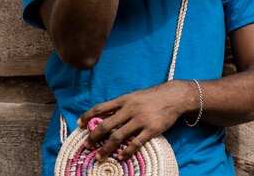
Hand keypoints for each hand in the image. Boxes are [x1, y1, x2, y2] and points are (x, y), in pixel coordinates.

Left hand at [77, 80, 197, 161]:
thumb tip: (106, 114)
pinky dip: (127, 151)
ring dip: (106, 148)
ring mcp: (140, 120)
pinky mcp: (151, 129)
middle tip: (87, 145)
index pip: (101, 108)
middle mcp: (129, 109)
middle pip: (106, 125)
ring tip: (99, 156)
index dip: (88, 116)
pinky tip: (121, 157)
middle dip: (94, 136)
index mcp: (124, 99)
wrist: (173, 96)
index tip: (79, 124)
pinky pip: (136, 143)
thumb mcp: (134, 96)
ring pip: (118, 136)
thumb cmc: (152, 96)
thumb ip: (121, 105)